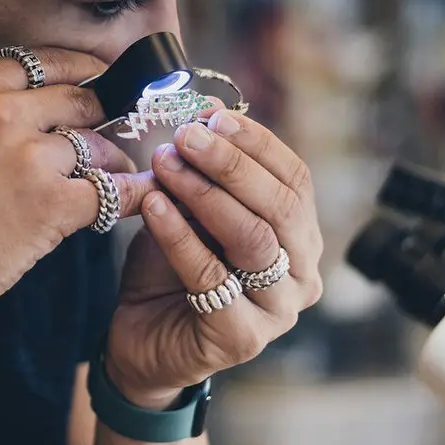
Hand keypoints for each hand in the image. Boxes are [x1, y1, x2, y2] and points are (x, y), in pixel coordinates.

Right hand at [0, 48, 154, 347]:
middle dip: (102, 117)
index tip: (98, 80)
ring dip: (111, 163)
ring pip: (97, 146)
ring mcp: (30, 156)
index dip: (81, 72)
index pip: (45, 62)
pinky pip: (113, 191)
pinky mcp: (53, 203)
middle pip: (80, 99)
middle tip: (113, 132)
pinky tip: (134, 201)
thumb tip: (29, 109)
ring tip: (114, 177)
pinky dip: (129, 196)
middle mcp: (1, 112)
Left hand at [104, 108, 323, 408]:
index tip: (212, 116)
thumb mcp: (190, 210)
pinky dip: (179, 234)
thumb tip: (205, 106)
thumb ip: (204, 169)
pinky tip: (152, 205)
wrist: (141, 338)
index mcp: (301, 236)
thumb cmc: (172, 269)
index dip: (256, 143)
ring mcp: (279, 311)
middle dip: (231, 164)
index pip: (295, 179)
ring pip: (252, 239)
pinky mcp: (242, 338)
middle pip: (280, 206)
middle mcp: (303, 273)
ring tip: (164, 164)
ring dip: (204, 194)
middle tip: (186, 136)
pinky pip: (210, 275)